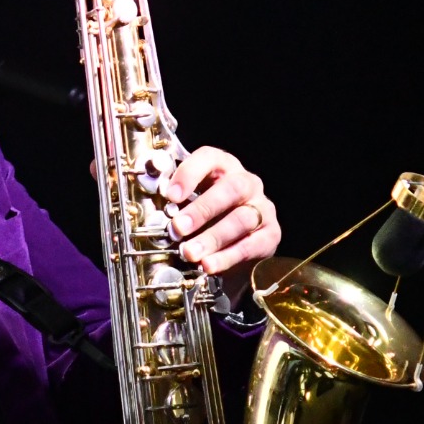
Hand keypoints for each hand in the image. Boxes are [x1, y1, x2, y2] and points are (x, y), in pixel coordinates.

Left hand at [163, 147, 280, 276]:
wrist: (233, 251)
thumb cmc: (206, 221)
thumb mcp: (190, 206)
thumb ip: (176, 205)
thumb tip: (152, 214)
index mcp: (223, 168)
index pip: (210, 158)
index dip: (190, 173)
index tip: (171, 195)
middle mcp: (247, 183)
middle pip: (231, 189)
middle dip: (202, 209)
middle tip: (178, 228)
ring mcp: (262, 208)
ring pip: (241, 219)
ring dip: (212, 238)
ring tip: (189, 253)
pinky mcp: (271, 234)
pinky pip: (251, 245)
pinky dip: (227, 257)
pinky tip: (209, 265)